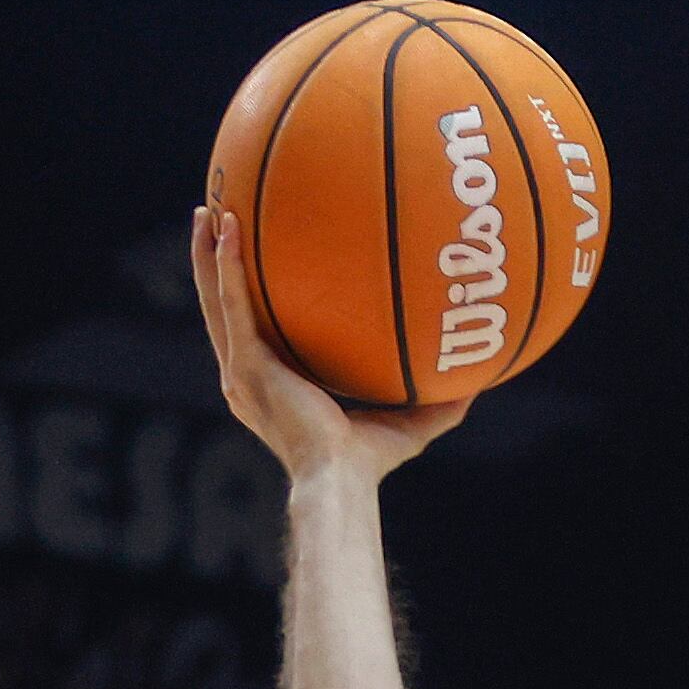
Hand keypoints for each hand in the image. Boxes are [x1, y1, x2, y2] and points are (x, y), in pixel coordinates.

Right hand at [191, 205, 468, 486]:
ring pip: (214, 299)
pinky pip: (232, 305)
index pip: (250, 333)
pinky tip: (229, 229)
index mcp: (269, 386)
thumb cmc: (368, 465)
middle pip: (219, 307)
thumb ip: (437, 403)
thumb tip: (481, 384)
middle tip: (214, 215)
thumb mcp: (408, 425)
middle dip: (213, 261)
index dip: (244, 297)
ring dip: (208, 253)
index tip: (249, 263)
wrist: (340, 481)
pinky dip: (227, 267)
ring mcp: (241, 372)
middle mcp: (245, 378)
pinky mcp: (248, 367)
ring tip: (208, 207)